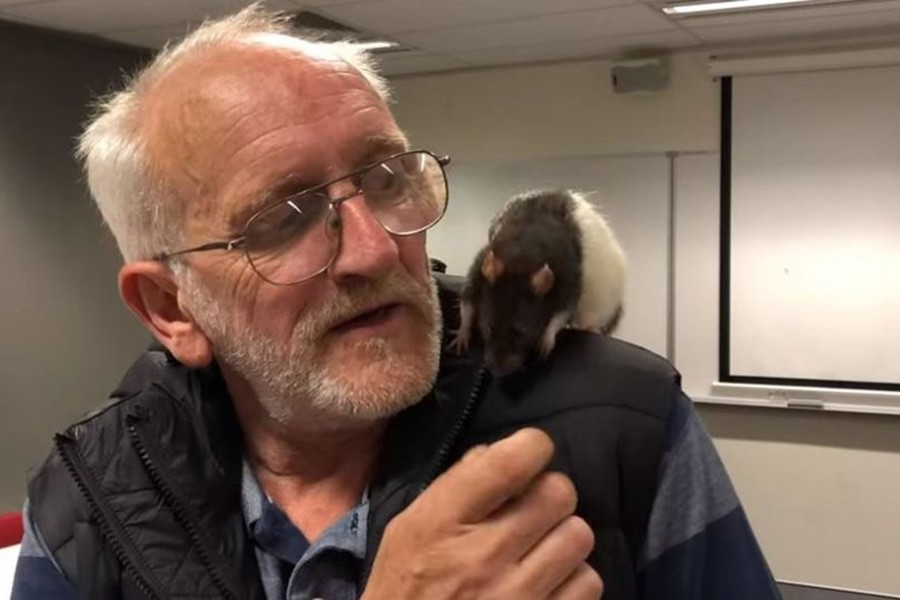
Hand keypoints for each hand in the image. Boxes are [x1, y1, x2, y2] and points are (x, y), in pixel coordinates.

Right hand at [362, 428, 602, 599]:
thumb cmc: (405, 590)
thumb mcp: (406, 531)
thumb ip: (451, 487)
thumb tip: (496, 452)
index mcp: (443, 522)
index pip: (511, 461)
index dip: (532, 448)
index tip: (528, 456)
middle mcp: (483, 555)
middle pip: (558, 493)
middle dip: (549, 495)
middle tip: (533, 511)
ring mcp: (516, 596)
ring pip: (579, 535)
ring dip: (564, 538)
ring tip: (541, 550)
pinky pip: (588, 583)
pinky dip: (573, 580)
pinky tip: (548, 584)